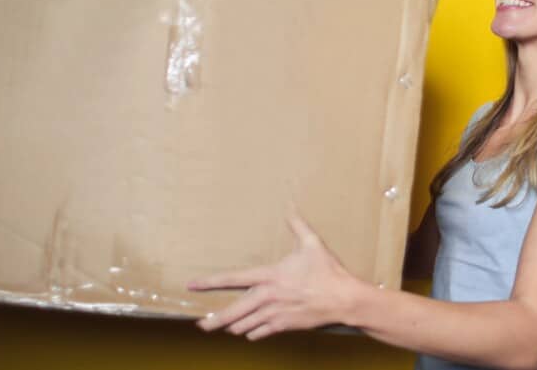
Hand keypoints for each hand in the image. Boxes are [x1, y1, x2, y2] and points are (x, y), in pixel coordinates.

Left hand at [187, 212, 366, 339]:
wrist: (343, 299)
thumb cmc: (328, 271)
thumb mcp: (312, 243)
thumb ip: (297, 225)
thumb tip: (290, 204)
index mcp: (270, 276)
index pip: (232, 279)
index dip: (209, 282)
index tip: (193, 285)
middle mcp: (268, 297)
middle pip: (232, 312)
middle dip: (214, 320)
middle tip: (201, 325)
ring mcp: (274, 314)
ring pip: (244, 326)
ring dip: (233, 327)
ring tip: (224, 327)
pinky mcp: (283, 326)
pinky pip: (260, 333)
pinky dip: (252, 333)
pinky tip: (250, 331)